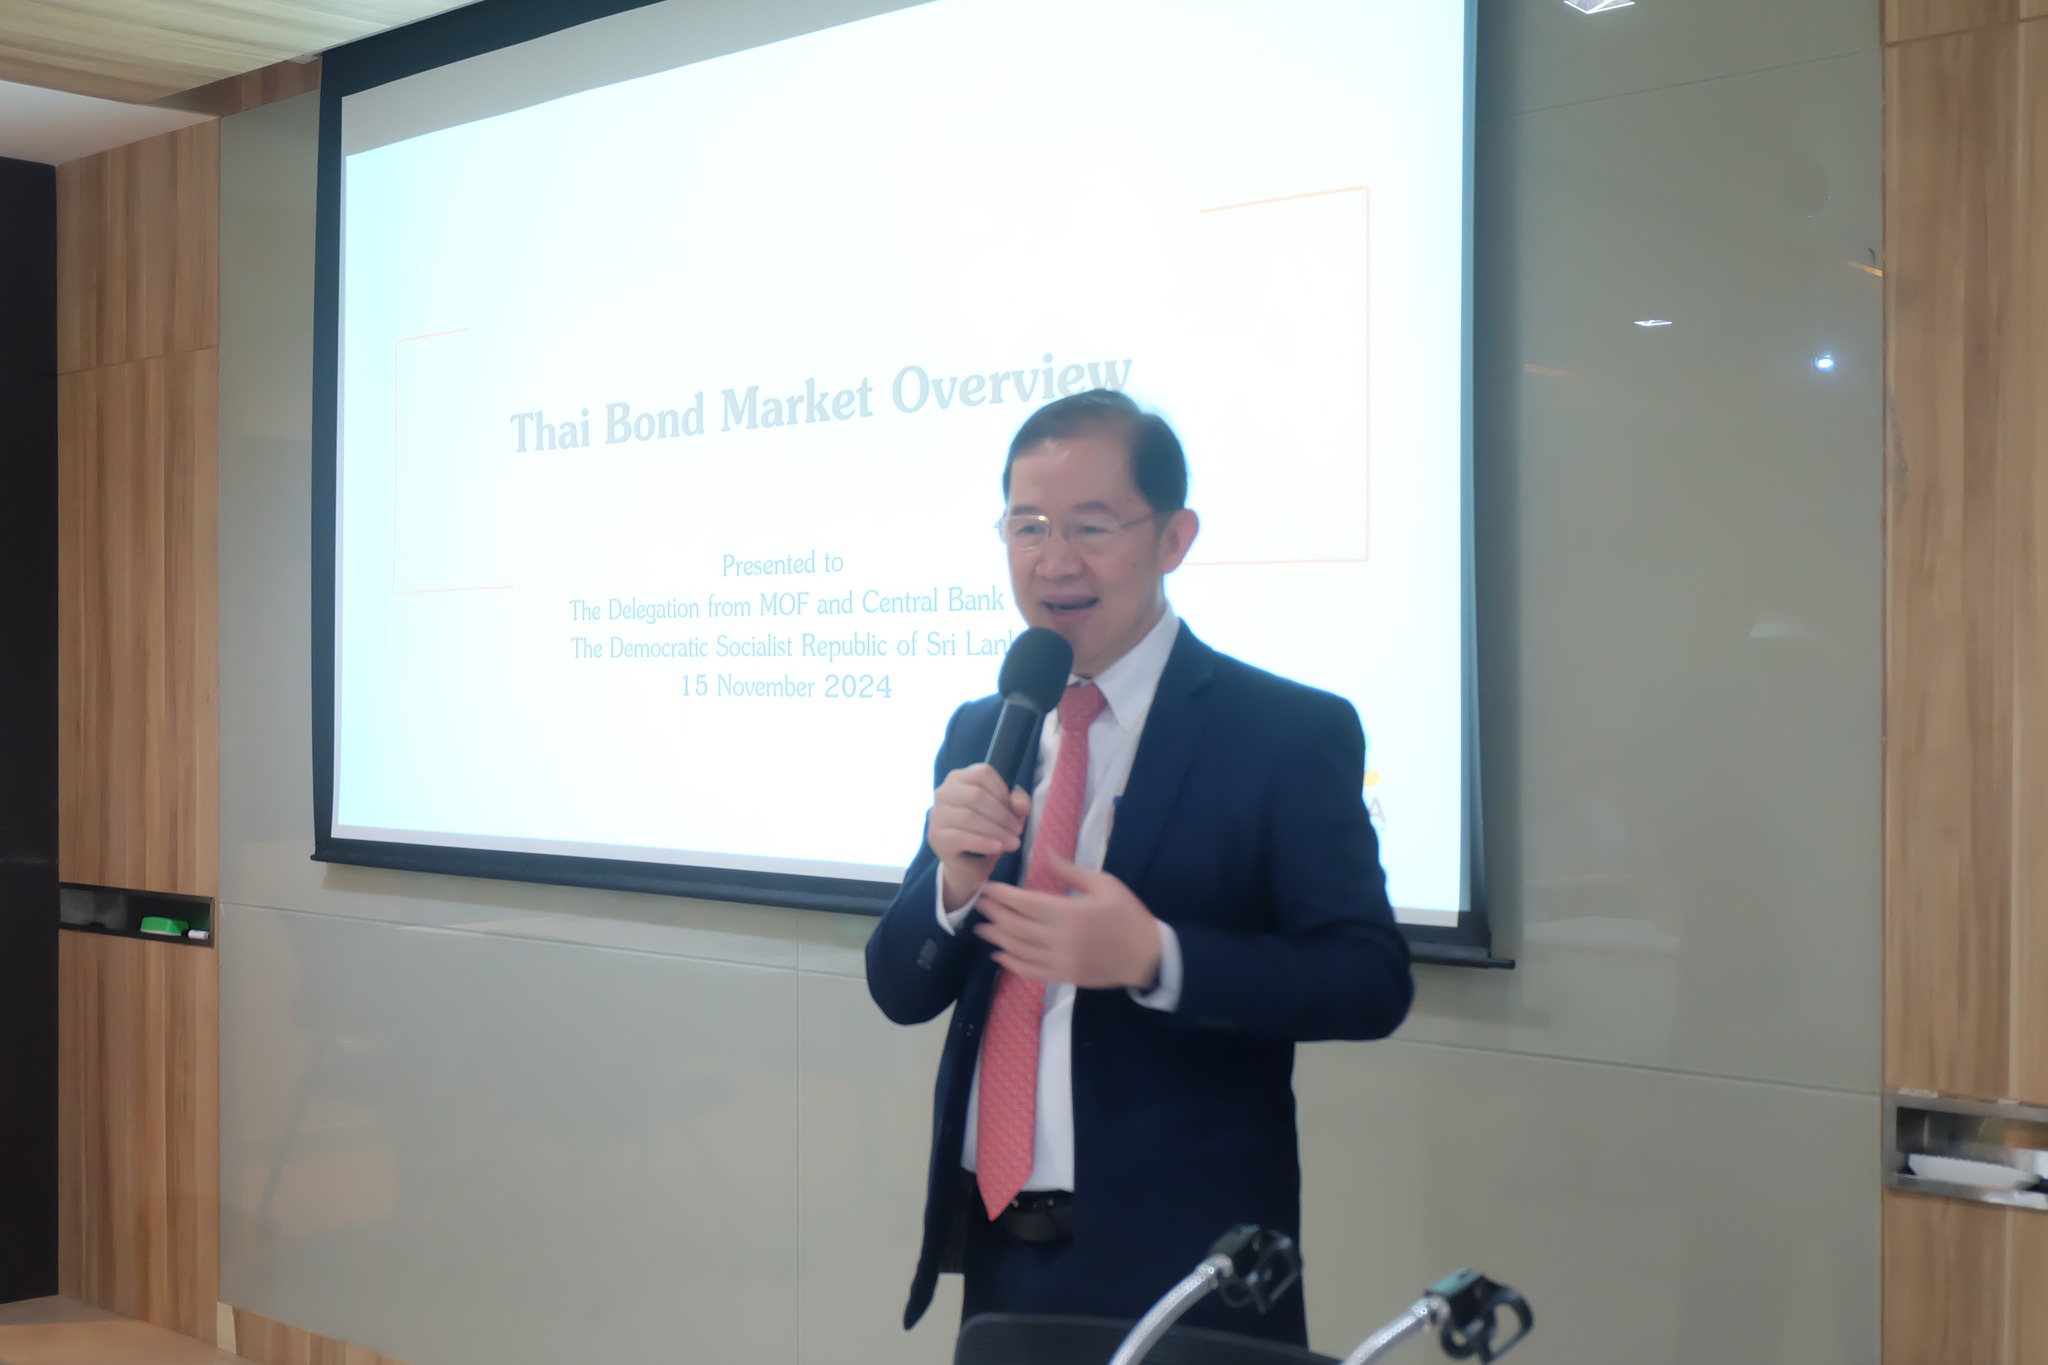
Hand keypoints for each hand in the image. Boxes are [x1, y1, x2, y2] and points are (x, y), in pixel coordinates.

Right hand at [927, 763, 1031, 910]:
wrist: (969, 863)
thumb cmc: (988, 829)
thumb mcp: (1008, 811)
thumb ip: (1017, 802)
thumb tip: (1022, 805)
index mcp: (960, 778)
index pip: (983, 773)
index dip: (1002, 790)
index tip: (1014, 809)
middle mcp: (944, 792)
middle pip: (976, 796)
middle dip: (1002, 815)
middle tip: (1018, 831)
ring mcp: (937, 814)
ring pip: (968, 817)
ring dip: (996, 831)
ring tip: (1013, 843)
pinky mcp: (936, 837)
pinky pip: (960, 837)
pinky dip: (982, 843)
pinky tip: (997, 848)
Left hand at [975, 852, 1162, 989]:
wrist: (1148, 955)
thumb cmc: (1127, 915)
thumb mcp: (1105, 884)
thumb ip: (1072, 872)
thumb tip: (1047, 853)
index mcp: (1071, 912)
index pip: (1026, 903)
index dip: (1003, 896)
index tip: (988, 888)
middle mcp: (1061, 938)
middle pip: (1017, 926)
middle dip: (995, 915)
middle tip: (979, 905)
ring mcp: (1061, 961)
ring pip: (1019, 950)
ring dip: (998, 938)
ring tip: (982, 929)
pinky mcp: (1064, 976)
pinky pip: (1031, 971)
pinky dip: (1012, 963)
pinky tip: (1000, 955)